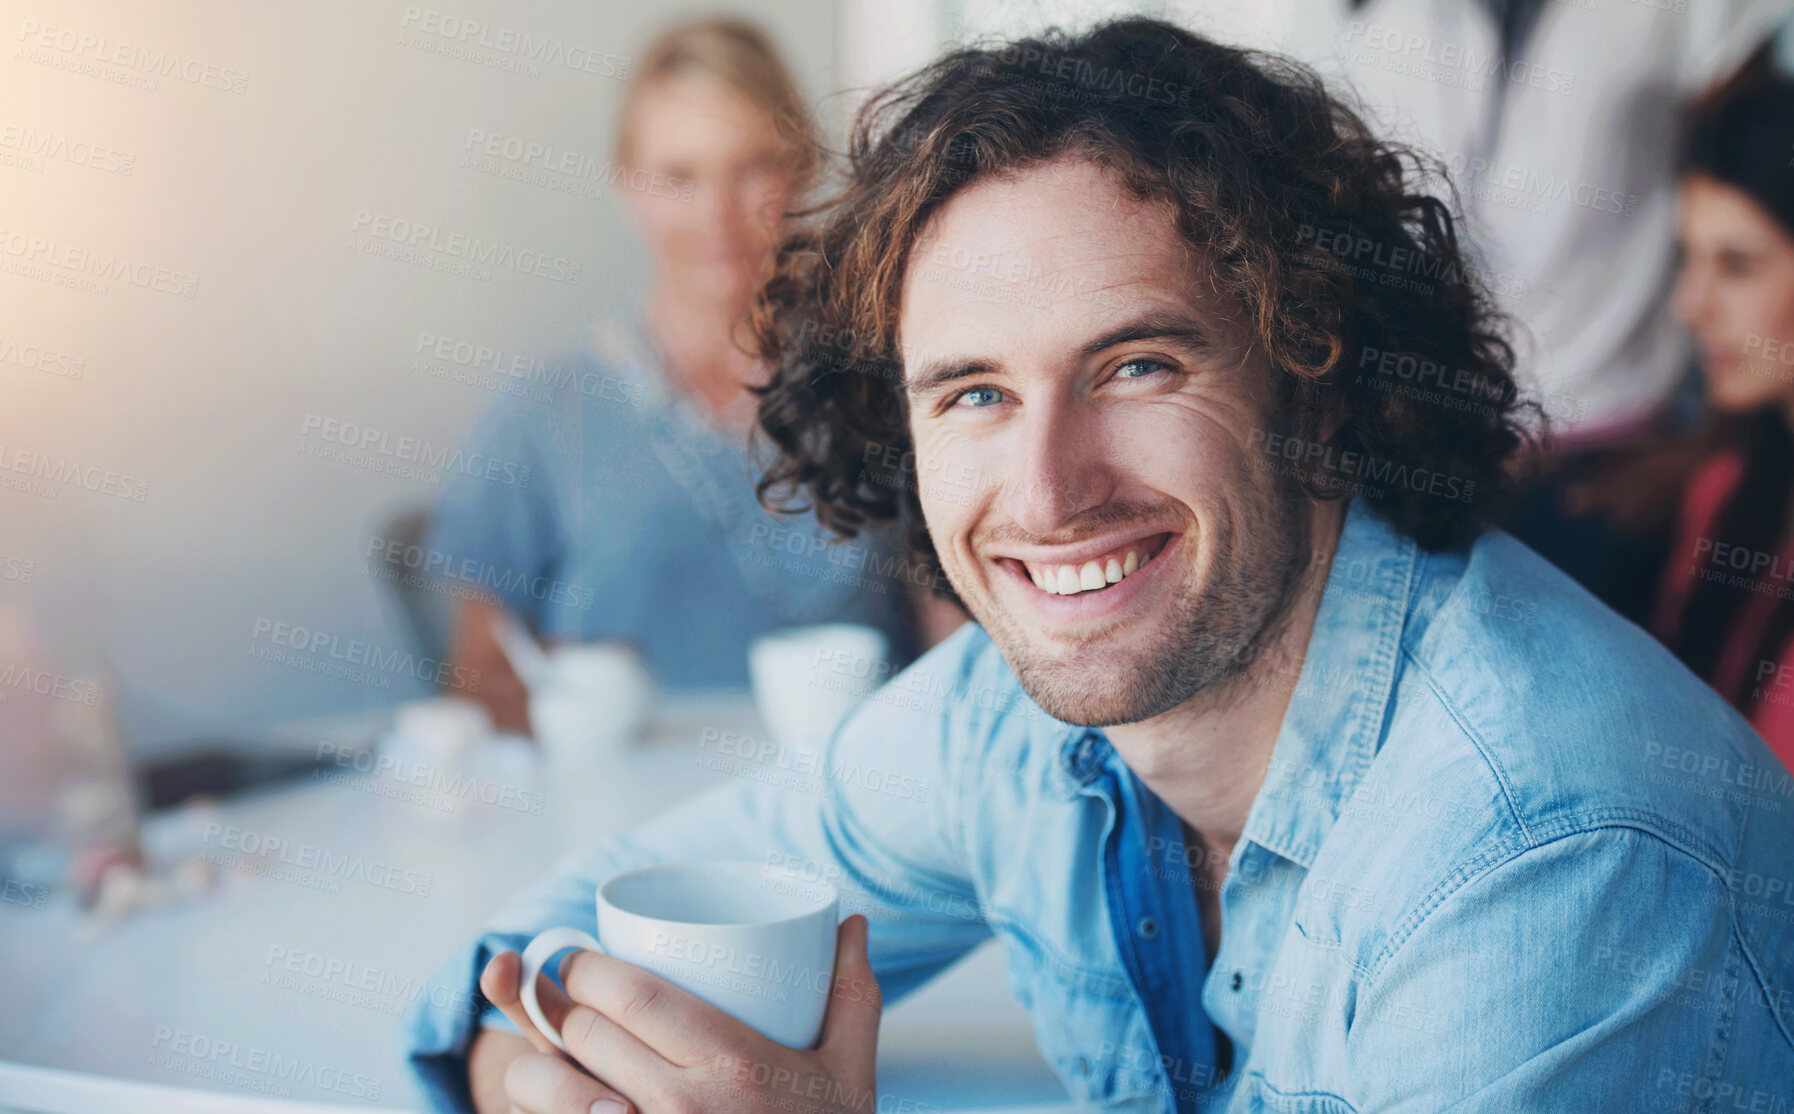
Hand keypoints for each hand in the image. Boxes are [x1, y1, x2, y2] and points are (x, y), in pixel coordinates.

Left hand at [484, 915, 882, 1112]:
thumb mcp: (849, 1073)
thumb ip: (852, 995)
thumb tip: (852, 923)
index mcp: (732, 1062)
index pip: (634, 994)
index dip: (588, 967)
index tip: (582, 960)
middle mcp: (682, 1106)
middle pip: (586, 1032)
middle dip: (560, 1005)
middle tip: (563, 997)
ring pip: (550, 1090)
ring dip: (533, 1066)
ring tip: (546, 1056)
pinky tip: (552, 1106)